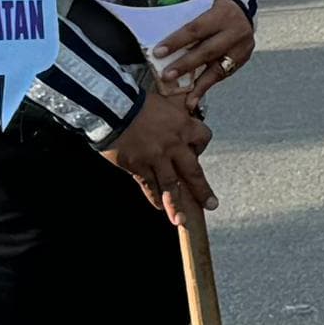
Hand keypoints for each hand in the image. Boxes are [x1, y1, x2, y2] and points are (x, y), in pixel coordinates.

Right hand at [106, 87, 217, 221]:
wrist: (111, 107)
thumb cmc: (137, 103)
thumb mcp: (164, 104)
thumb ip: (174, 118)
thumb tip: (179, 130)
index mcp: (183, 125)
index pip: (203, 138)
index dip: (200, 145)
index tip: (195, 151)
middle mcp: (173, 145)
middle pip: (193, 172)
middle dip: (203, 190)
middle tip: (212, 204)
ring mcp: (155, 157)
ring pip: (170, 185)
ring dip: (176, 205)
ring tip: (181, 221)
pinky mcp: (138, 165)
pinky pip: (149, 185)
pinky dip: (154, 197)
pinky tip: (158, 207)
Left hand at [154, 0, 254, 99]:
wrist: (244, 9)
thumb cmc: (215, 7)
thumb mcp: (203, 6)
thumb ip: (187, 21)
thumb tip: (164, 41)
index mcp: (221, 14)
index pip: (195, 29)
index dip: (176, 42)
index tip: (158, 53)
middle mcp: (235, 31)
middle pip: (208, 51)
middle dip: (186, 65)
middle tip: (167, 76)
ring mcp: (242, 47)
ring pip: (219, 68)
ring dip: (201, 85)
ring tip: (187, 100)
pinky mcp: (243, 58)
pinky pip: (224, 74)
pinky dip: (209, 84)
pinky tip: (197, 95)